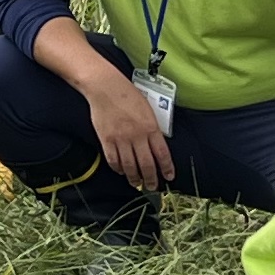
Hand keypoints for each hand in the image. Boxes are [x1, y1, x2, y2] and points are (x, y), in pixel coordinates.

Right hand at [84, 70, 173, 192]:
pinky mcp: (106, 140)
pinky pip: (114, 160)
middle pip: (146, 165)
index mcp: (150, 127)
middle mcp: (137, 136)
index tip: (169, 177)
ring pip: (130, 166)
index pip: (162, 154)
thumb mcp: (147, 109)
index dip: (167, 168)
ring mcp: (120, 139)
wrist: (105, 87)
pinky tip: (122, 171)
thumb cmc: (127, 94)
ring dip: (134, 178)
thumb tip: (156, 145)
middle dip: (151, 179)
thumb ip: (152, 128)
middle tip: (152, 187)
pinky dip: (118, 169)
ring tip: (137, 183)